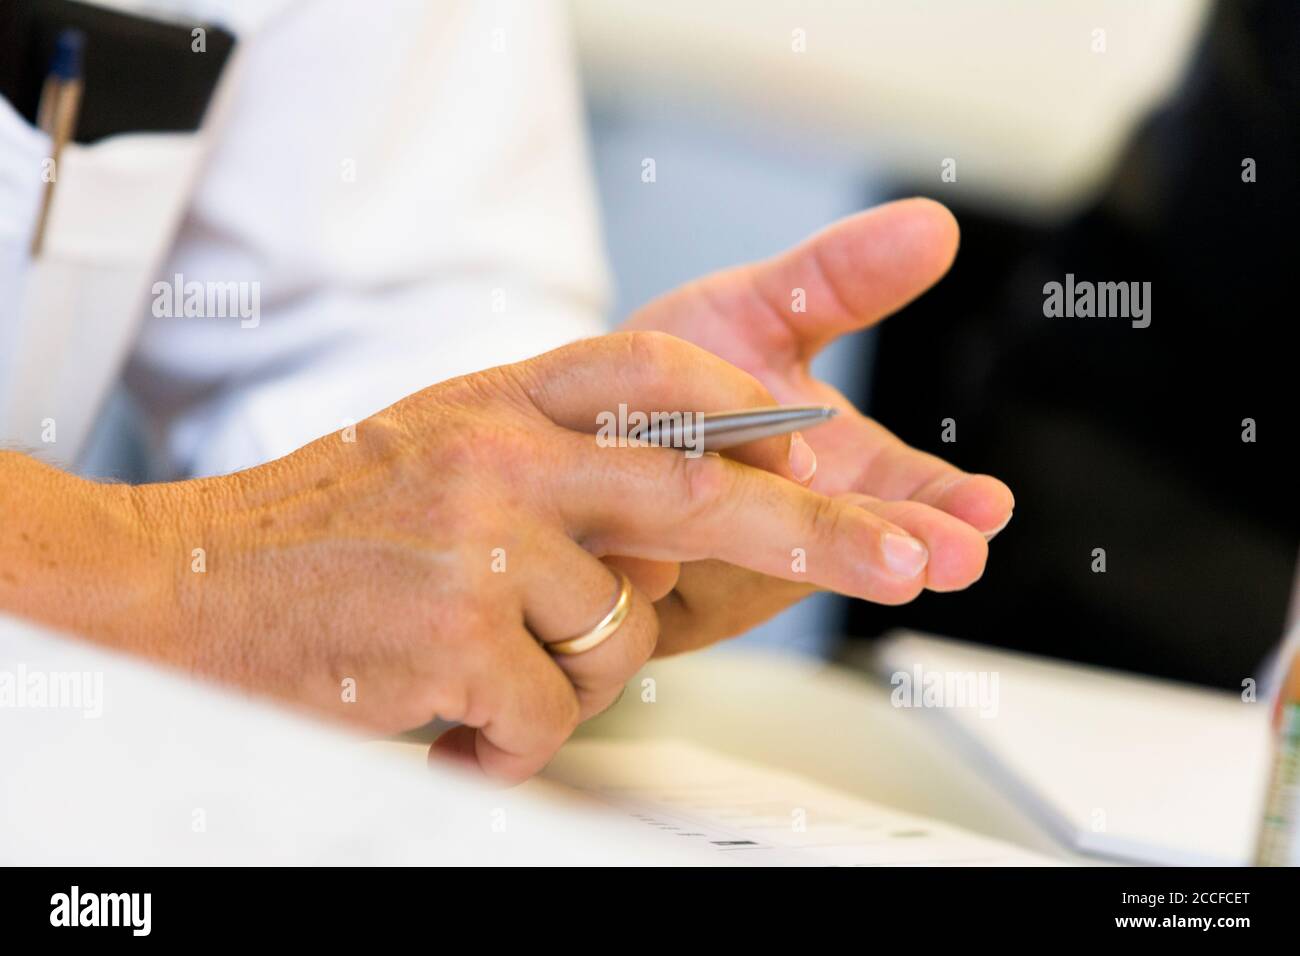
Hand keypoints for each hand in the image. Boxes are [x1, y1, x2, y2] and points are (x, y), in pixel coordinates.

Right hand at [1, 332, 938, 781]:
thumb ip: (554, 456)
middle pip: (695, 489)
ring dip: (571, 675)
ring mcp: (477, 540)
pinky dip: (511, 735)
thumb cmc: (325, 527)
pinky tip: (445, 711)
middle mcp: (497, 453)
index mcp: (500, 398)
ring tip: (480, 663)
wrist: (185, 583)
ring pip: (618, 635)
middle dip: (816, 532)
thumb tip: (684, 505)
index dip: (754, 413)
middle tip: (905, 556)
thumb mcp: (443, 447)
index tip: (828, 448)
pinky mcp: (454, 632)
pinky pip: (552, 712)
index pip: (661, 375)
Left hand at [621, 198, 1014, 651]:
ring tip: (889, 572)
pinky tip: (700, 560)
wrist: (575, 422)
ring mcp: (734, 560)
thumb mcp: (761, 309)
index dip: (949, 503)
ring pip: (782, 567)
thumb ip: (842, 278)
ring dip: (830, 567)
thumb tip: (937, 221)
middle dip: (907, 546)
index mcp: (839, 467)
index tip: (991, 508)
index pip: (911, 493)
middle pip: (861, 539)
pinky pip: (678, 584)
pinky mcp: (665, 593)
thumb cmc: (679, 373)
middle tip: (955, 557)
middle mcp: (797, 521)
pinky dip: (692, 572)